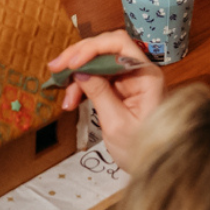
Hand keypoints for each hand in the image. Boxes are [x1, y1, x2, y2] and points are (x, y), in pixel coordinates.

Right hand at [47, 29, 164, 172]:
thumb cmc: (142, 148)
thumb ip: (99, 94)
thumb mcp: (117, 124)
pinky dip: (82, 86)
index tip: (71, 63)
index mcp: (146, 75)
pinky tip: (71, 101)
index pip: (120, 44)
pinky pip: (97, 77)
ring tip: (65, 97)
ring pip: (98, 62)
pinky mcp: (120, 88)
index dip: (93, 48)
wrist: (154, 165)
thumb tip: (80, 71)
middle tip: (56, 68)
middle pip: (107, 48)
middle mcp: (139, 71)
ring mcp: (129, 79)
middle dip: (79, 56)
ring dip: (77, 74)